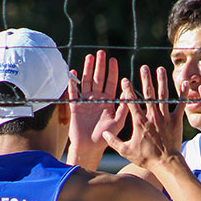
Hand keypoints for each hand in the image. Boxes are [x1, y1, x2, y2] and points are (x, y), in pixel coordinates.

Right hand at [67, 50, 124, 168]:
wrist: (89, 148)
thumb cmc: (105, 137)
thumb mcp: (117, 122)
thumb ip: (123, 109)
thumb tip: (129, 95)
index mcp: (108, 101)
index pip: (111, 83)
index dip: (112, 72)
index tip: (113, 60)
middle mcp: (96, 99)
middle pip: (98, 79)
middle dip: (99, 66)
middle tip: (101, 53)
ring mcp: (85, 102)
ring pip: (86, 82)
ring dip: (87, 70)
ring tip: (89, 57)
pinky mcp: (74, 107)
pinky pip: (72, 93)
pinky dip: (72, 84)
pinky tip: (72, 74)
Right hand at [103, 65, 177, 169]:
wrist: (165, 163)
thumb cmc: (146, 157)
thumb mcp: (126, 150)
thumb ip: (114, 141)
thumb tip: (104, 134)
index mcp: (139, 121)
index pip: (131, 102)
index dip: (128, 90)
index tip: (125, 80)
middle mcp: (152, 115)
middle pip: (148, 94)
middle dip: (146, 79)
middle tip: (144, 68)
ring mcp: (165, 117)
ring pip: (163, 95)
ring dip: (161, 81)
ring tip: (160, 69)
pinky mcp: (176, 120)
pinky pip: (180, 104)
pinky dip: (183, 94)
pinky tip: (185, 83)